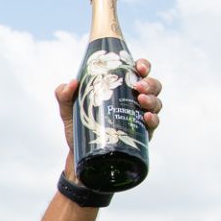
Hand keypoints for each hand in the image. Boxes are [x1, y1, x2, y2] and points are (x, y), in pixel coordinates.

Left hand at [55, 59, 162, 177]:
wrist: (78, 153)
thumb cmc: (77, 126)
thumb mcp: (68, 109)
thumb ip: (64, 94)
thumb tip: (72, 82)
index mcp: (120, 89)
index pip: (138, 72)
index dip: (143, 66)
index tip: (138, 67)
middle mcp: (133, 101)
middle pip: (153, 86)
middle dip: (149, 83)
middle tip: (138, 86)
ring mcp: (139, 117)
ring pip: (156, 103)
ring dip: (152, 99)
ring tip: (141, 100)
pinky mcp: (141, 135)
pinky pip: (154, 125)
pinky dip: (153, 119)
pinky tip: (146, 117)